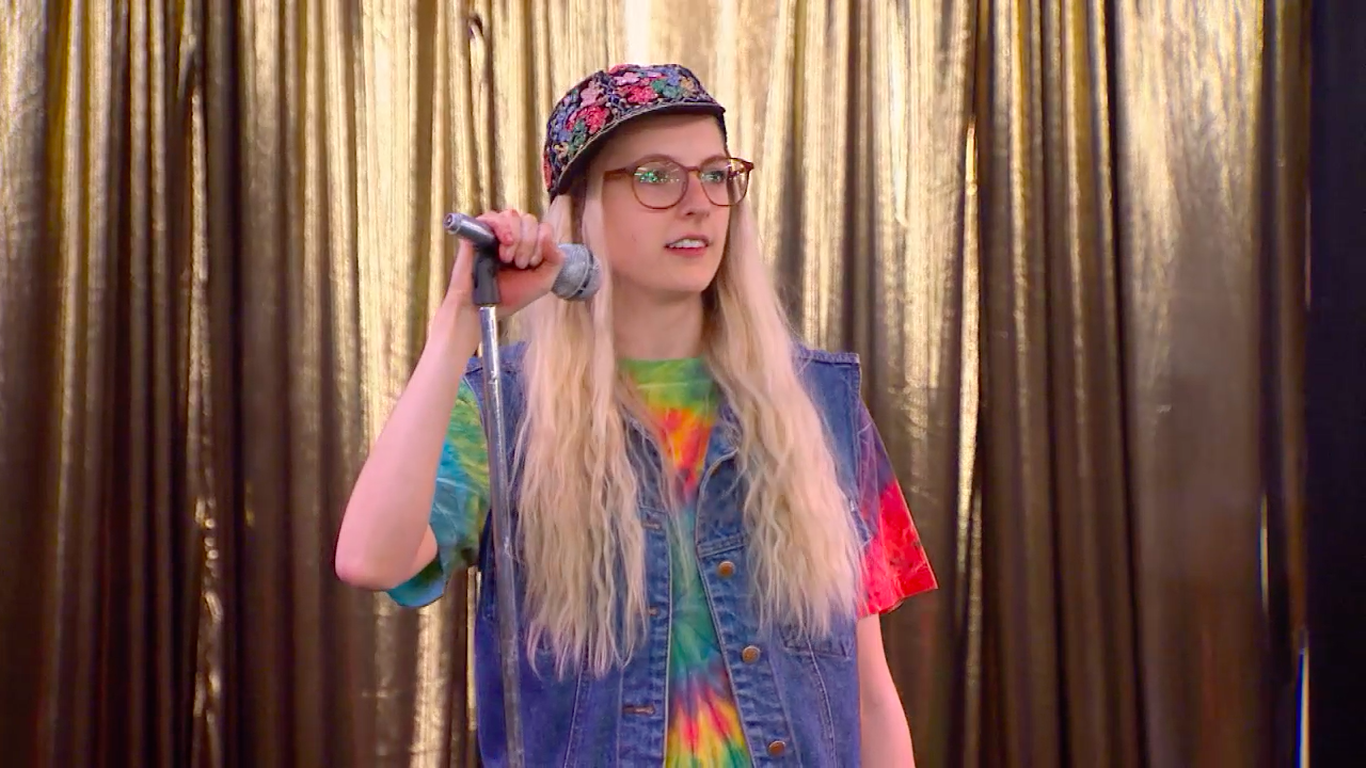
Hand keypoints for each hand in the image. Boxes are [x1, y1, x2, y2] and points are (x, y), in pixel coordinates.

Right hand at [442, 208, 563, 318]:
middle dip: (528, 243)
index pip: (544, 228)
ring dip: (516, 238)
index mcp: (530, 245)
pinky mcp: (477, 231)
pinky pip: (492, 216)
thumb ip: (555, 259)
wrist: (484, 307)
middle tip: (519, 265)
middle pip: (529, 220)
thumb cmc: (511, 296)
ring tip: (507, 259)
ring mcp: (495, 232)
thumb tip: (547, 234)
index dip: (542, 243)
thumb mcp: (543, 281)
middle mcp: (513, 235)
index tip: (532, 264)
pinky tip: (505, 242)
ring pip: (512, 215)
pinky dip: (502, 227)